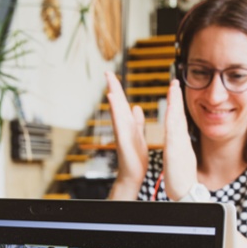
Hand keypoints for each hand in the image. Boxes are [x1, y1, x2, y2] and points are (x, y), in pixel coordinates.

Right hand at [105, 71, 147, 197]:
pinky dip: (115, 113)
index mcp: (128, 125)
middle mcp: (122, 127)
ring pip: (117, 112)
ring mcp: (121, 134)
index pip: (123, 104)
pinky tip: (112, 102)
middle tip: (107, 72)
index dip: (118, 89)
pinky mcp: (123, 141)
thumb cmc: (135, 158)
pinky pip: (119, 125)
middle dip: (113, 88)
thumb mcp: (138, 135)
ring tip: (109, 82)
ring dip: (113, 97)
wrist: (132, 175)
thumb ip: (136, 122)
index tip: (113, 75)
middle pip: (117, 104)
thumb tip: (136, 107)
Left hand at [163, 80, 197, 200]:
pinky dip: (173, 122)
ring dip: (175, 104)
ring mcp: (180, 146)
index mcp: (180, 142)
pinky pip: (174, 135)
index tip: (174, 90)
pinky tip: (171, 113)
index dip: (176, 104)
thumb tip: (179, 142)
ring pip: (177, 121)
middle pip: (179, 116)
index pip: (178, 119)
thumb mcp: (180, 159)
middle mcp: (181, 141)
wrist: (187, 193)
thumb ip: (179, 148)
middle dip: (176, 98)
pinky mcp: (176, 153)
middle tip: (174, 82)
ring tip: (173, 88)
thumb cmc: (182, 180)